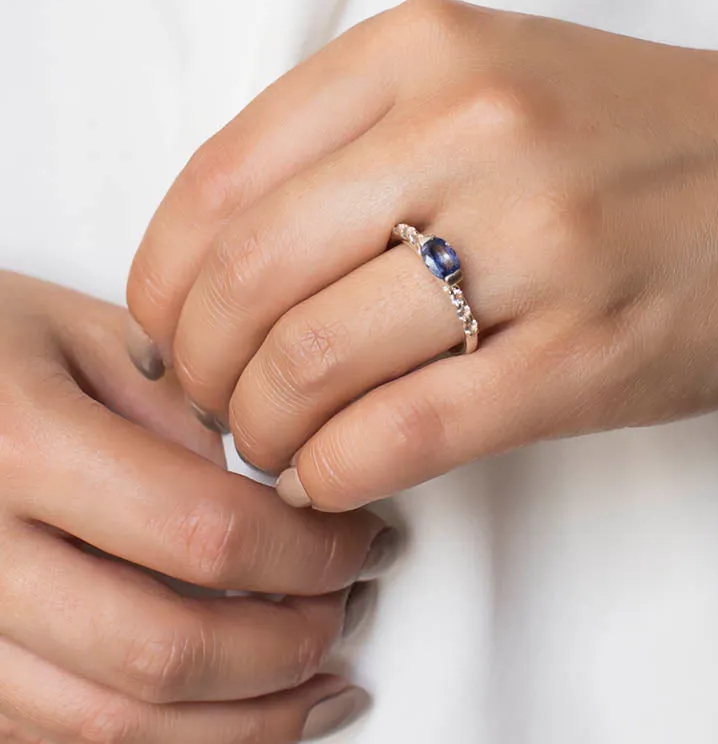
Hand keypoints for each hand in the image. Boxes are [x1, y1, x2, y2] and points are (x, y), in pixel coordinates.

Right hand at [0, 272, 389, 741]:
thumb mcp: (91, 337)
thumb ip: (189, 414)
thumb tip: (283, 503)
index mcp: (20, 445)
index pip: (205, 531)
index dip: (309, 554)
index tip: (360, 545)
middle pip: (167, 651)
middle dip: (289, 647)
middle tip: (346, 610)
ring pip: (113, 727)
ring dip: (243, 723)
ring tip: (315, 685)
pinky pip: (67, 739)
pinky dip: (170, 739)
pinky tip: (231, 716)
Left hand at [127, 0, 717, 511]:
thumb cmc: (615, 139)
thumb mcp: (468, 87)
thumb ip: (342, 155)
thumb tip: (221, 274)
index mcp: (418, 57)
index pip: (218, 182)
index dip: (163, 283)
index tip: (168, 335)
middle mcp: (468, 133)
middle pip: (249, 281)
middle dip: (201, 369)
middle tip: (214, 404)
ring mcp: (533, 245)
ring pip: (314, 363)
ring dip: (263, 429)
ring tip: (272, 445)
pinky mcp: (584, 355)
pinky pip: (407, 432)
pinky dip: (337, 472)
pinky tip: (329, 478)